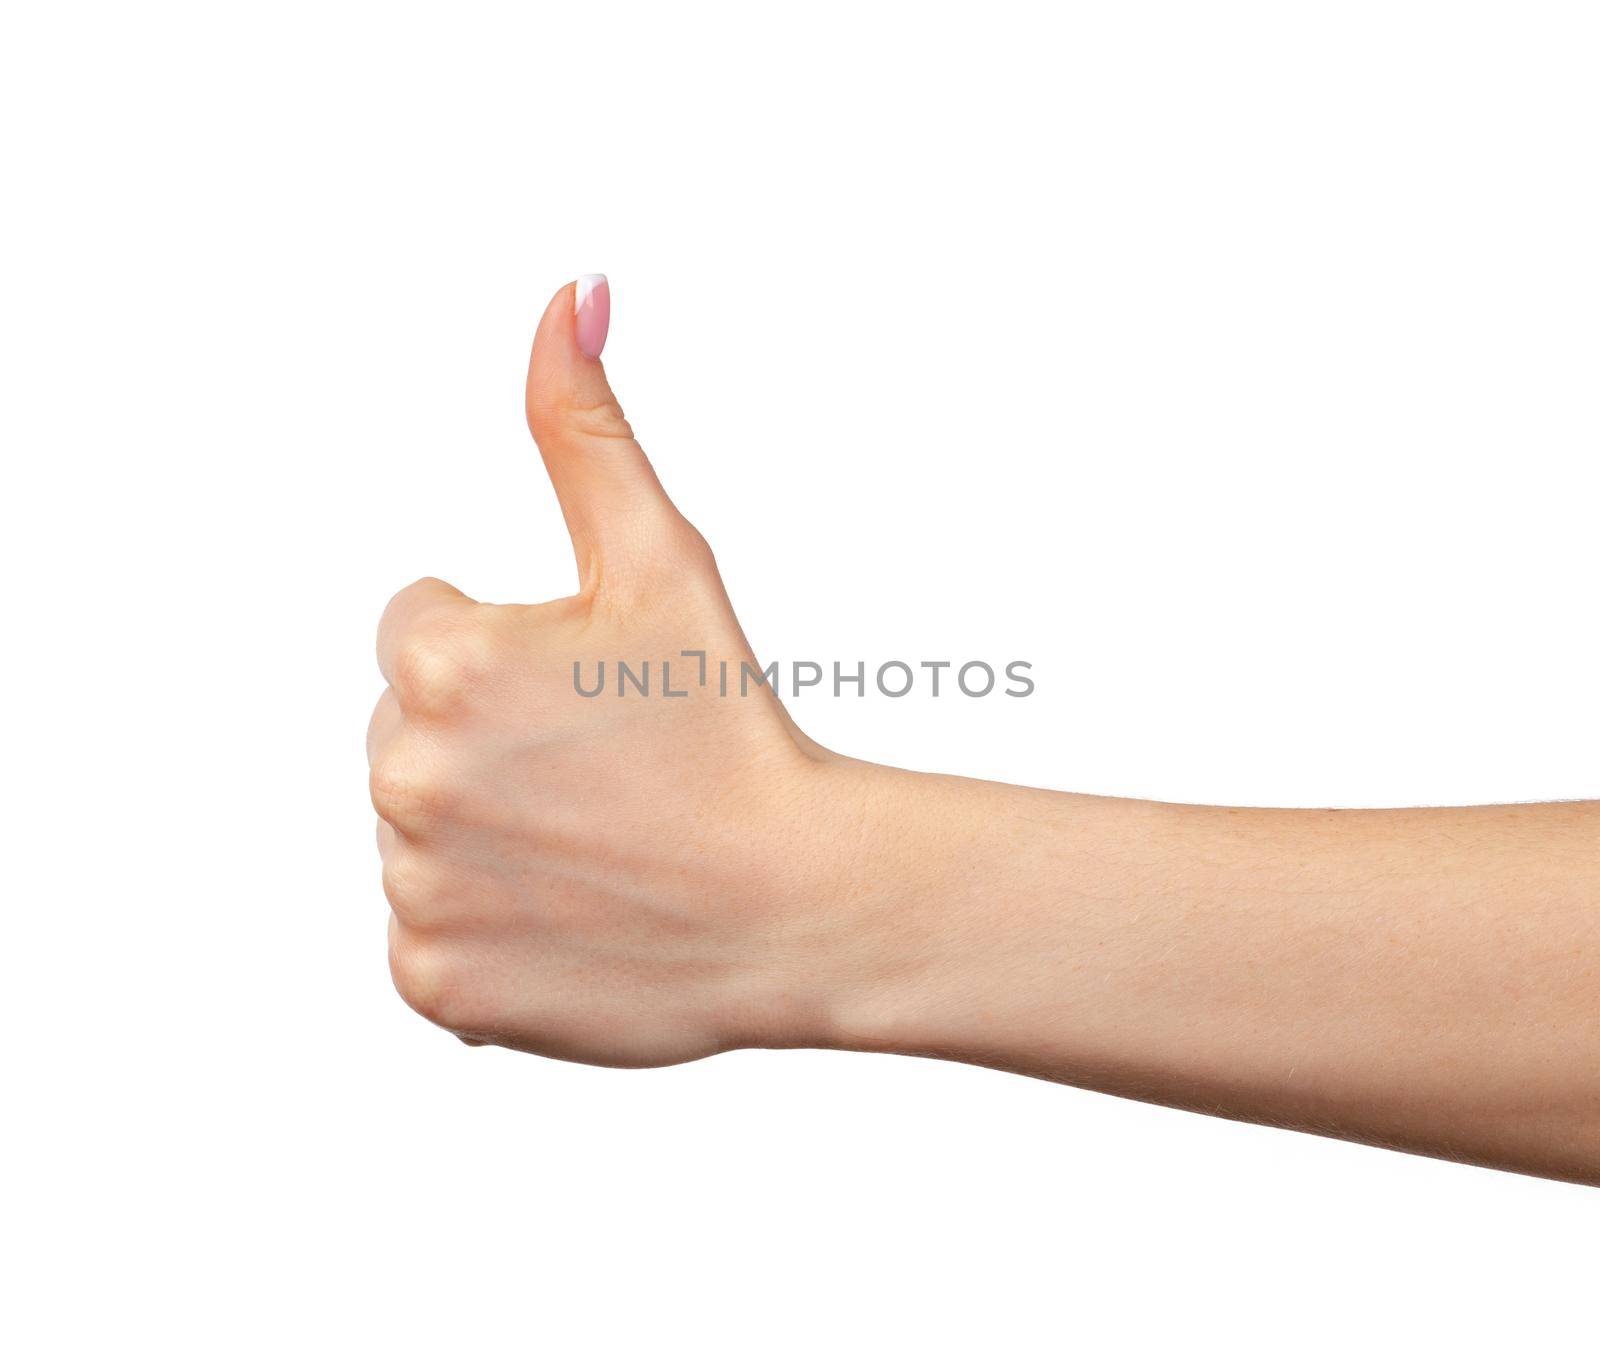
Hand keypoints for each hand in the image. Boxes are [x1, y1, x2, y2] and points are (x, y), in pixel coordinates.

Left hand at [367, 278, 871, 1064]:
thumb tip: (567, 293)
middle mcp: (399, 776)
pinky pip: (428, 934)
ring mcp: (414, 890)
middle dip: (488, 740)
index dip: (511, 653)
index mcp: (439, 661)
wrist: (802, 903)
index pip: (416, 627)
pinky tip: (576, 917)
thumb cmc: (736, 727)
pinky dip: (488, 928)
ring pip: (418, 832)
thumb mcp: (661, 559)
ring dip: (488, 835)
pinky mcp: (429, 983)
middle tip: (603, 776)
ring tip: (597, 848)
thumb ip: (585, 425)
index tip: (591, 697)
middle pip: (406, 731)